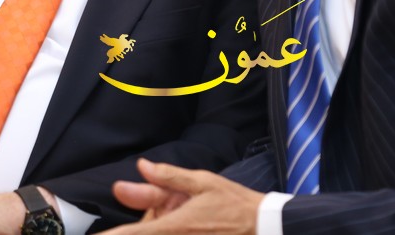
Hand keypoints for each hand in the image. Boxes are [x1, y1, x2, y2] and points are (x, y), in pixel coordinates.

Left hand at [101, 158, 261, 234]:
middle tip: (173, 202)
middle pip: (143, 232)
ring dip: (155, 222)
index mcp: (174, 225)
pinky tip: (189, 215)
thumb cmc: (233, 203)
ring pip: (156, 232)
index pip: (133, 234)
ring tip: (194, 210)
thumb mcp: (202, 182)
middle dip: (144, 216)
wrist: (262, 226)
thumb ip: (169, 178)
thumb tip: (142, 166)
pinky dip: (166, 226)